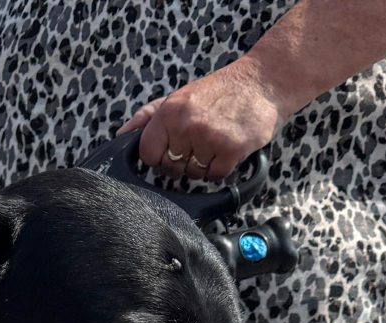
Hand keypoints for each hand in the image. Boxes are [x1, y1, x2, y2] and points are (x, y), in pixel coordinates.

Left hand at [118, 58, 285, 182]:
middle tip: (199, 143)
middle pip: (171, 169)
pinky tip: (227, 149)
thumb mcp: (179, 97)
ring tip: (215, 143)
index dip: (159, 157)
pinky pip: (215, 176)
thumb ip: (148, 116)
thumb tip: (122, 134)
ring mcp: (208, 138)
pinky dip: (221, 169)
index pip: (147, 154)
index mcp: (169, 112)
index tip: (171, 150)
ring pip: (193, 175)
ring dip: (203, 166)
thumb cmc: (220, 92)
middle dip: (183, 162)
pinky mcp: (231, 149)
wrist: (262, 82)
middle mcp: (186, 125)